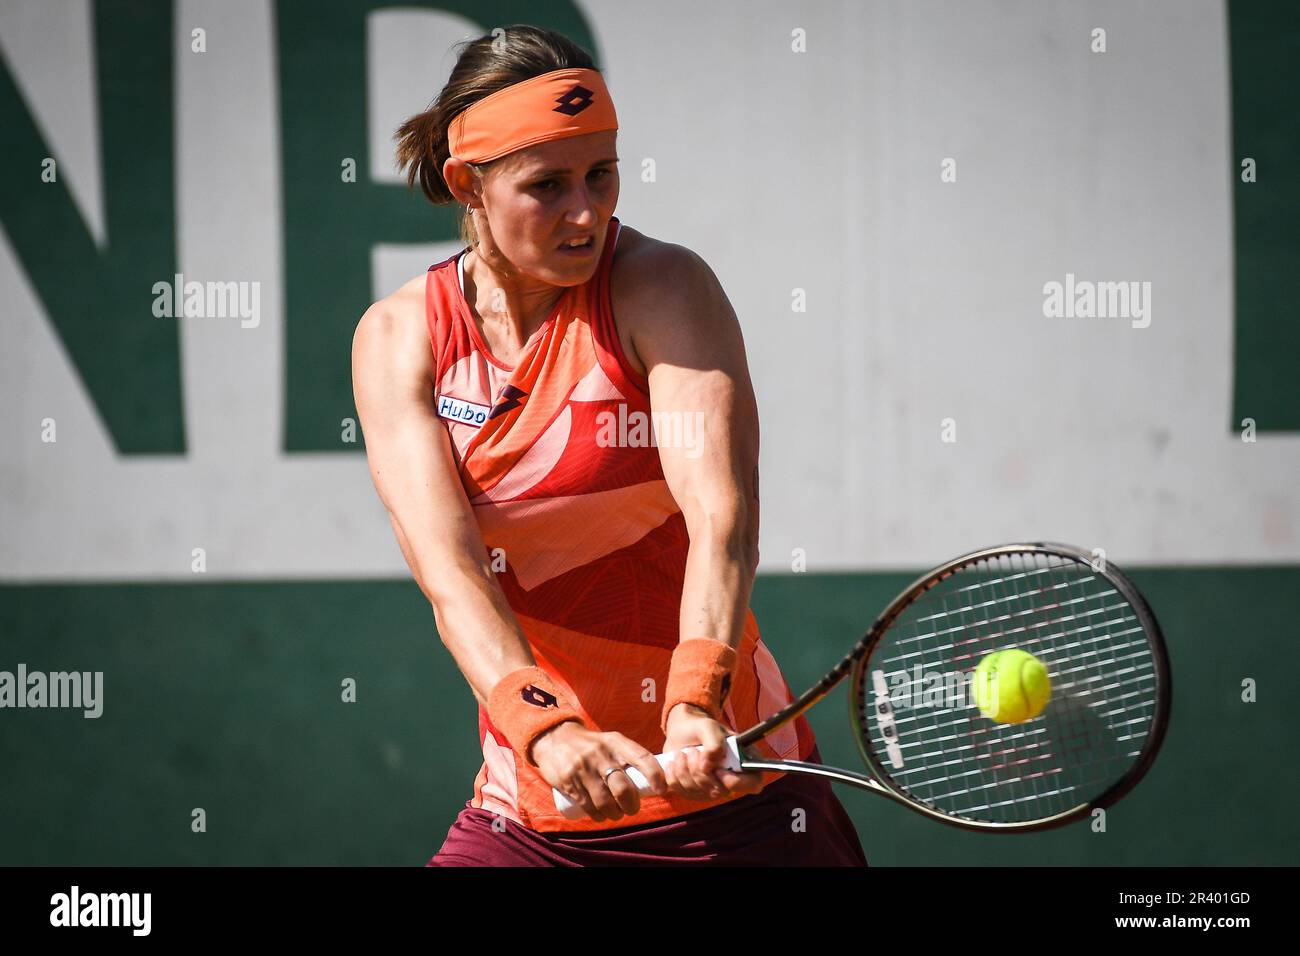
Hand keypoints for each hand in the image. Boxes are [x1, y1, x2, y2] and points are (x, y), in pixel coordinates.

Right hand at [530, 720, 668, 822]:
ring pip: (605, 802)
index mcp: (616, 742)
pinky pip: (588, 806)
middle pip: (623, 788)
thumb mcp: (611, 742)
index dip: (655, 775)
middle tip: (632, 808)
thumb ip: (629, 757)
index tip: (661, 789)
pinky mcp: (569, 780)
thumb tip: (652, 781)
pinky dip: (598, 816)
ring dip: (615, 814)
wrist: (555, 737)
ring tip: (616, 814)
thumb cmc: (592, 745)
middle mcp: (601, 754)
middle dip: (631, 805)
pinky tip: (600, 816)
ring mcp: (584, 768)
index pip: (642, 757)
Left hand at [661, 703, 764, 802]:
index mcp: (745, 762)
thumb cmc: (701, 728)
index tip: (718, 769)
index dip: (735, 782)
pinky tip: (677, 762)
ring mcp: (712, 790)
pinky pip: (681, 790)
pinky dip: (673, 773)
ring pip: (696, 791)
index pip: (753, 784)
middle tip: (694, 750)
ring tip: (685, 753)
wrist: (682, 732)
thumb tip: (708, 768)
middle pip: (719, 791)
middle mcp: (731, 781)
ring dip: (684, 768)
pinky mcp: (693, 793)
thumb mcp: (709, 727)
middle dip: (699, 769)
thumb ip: (714, 743)